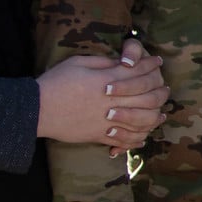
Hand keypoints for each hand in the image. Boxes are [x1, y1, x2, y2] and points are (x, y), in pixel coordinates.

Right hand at [36, 38, 168, 149]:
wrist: (36, 109)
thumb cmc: (55, 82)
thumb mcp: (78, 63)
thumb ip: (102, 62)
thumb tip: (121, 63)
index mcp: (105, 80)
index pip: (137, 72)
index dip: (150, 65)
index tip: (157, 61)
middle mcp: (110, 101)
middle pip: (147, 97)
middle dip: (160, 91)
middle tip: (165, 88)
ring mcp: (107, 121)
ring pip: (142, 121)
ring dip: (155, 116)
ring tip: (161, 113)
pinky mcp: (99, 135)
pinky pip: (125, 140)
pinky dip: (138, 139)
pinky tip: (144, 136)